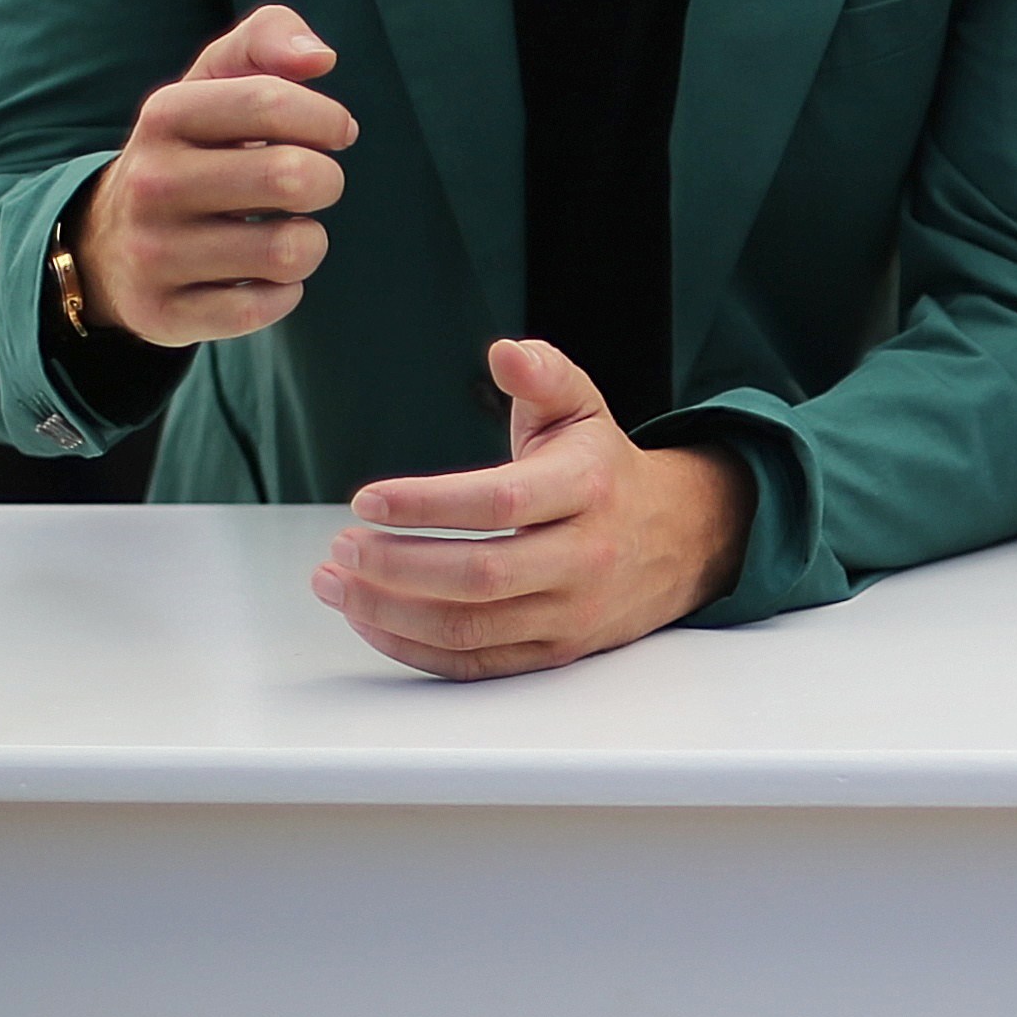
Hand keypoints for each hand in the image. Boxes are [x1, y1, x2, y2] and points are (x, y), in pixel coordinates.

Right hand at [80, 4, 356, 343]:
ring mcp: (153, 252)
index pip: (270, 101)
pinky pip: (263, 308)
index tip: (336, 132)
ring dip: (309, 242)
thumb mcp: (210, 84)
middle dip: (327, 182)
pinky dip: (282, 293)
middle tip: (316, 185)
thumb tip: (319, 58)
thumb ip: (266, 40)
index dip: (326, 117)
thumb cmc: (189, 151)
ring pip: (287, 251)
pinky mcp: (164, 313)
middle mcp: (151, 182)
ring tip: (288, 233)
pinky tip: (262, 277)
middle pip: (291, 179)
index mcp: (165, 115)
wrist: (106, 244)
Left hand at [311, 338, 752, 678]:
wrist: (680, 541)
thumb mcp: (583, 408)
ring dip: (391, 612)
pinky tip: (371, 619)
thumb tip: (505, 352)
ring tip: (336, 584)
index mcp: (587, 488)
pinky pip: (476, 664)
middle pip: (480, 577)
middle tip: (340, 549)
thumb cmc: (605, 469)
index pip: (499, 503)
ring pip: (471, 629)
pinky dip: (414, 648)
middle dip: (397, 567)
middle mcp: (584, 557)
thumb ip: (543, 374)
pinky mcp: (557, 652)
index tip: (365, 501)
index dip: (426, 505)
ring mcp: (572, 613)